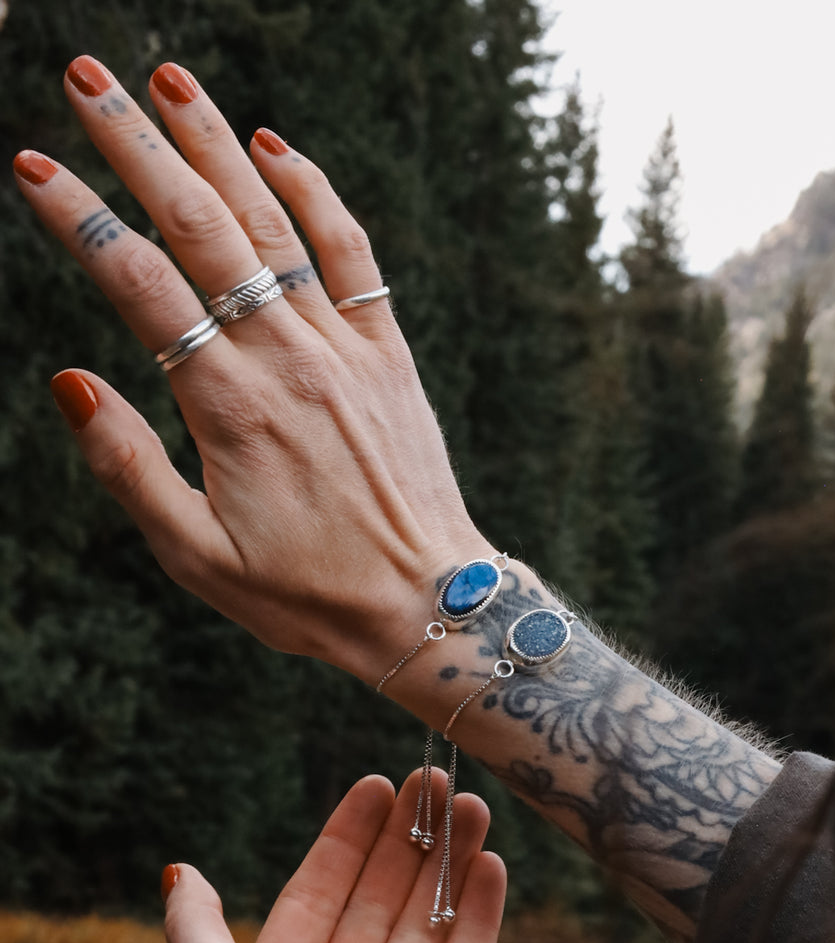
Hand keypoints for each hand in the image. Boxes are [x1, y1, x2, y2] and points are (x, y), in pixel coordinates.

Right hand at [13, 56, 491, 680]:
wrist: (430, 605)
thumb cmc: (308, 595)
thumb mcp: (198, 557)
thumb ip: (129, 469)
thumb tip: (70, 381)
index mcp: (229, 408)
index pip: (139, 286)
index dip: (80, 219)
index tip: (33, 167)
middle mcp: (287, 359)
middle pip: (200, 226)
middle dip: (137, 144)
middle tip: (86, 78)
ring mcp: (344, 349)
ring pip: (271, 222)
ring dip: (216, 144)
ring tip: (169, 80)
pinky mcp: (389, 354)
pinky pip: (351, 252)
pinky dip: (313, 193)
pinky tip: (274, 146)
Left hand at [163, 771, 505, 942]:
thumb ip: (197, 928)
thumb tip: (181, 872)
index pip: (317, 896)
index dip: (347, 840)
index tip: (378, 786)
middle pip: (376, 904)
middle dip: (406, 842)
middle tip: (436, 783)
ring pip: (424, 928)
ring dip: (448, 866)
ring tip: (471, 808)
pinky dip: (477, 915)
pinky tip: (490, 864)